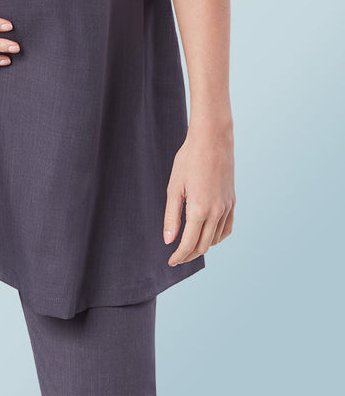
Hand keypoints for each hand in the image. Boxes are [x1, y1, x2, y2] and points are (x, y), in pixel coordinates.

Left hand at [163, 122, 235, 265]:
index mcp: (199, 210)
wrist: (212, 140)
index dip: (179, 255)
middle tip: (177, 257)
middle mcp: (216, 212)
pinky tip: (208, 235)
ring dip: (203, 247)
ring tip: (190, 247)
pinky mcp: (232, 201)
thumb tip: (169, 240)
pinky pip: (227, 228)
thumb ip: (172, 216)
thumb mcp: (174, 187)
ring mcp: (227, 207)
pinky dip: (217, 237)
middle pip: (203, 246)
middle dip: (189, 254)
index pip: (189, 244)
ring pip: (216, 239)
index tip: (171, 261)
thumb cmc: (189, 160)